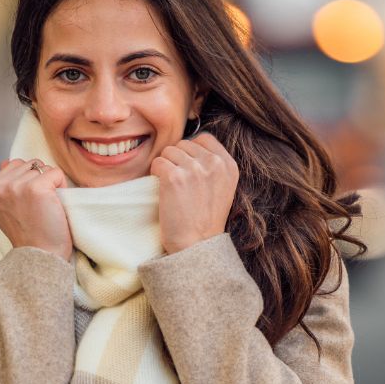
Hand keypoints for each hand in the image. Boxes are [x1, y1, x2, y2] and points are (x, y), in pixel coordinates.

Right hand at [0, 158, 72, 260]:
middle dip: (39, 180)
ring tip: (46, 206)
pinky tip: (55, 205)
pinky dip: (62, 186)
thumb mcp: (7, 208)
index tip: (28, 205)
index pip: (15, 165)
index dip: (28, 181)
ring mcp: (16, 186)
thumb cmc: (29, 233)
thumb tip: (6, 161)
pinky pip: (56, 173)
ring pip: (43, 167)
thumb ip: (6, 183)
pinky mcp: (36, 187)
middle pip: (29, 164)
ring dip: (51, 183)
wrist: (40, 254)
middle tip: (39, 206)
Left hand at [149, 133, 238, 253]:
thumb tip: (190, 145)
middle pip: (184, 144)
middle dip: (178, 160)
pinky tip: (164, 191)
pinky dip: (155, 175)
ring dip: (166, 167)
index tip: (190, 170)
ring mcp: (194, 169)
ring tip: (173, 189)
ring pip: (168, 151)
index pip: (205, 138)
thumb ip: (213, 165)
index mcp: (229, 165)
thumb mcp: (223, 188)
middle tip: (181, 185)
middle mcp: (214, 163)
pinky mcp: (174, 177)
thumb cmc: (205, 220)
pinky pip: (157, 163)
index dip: (192, 151)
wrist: (196, 245)